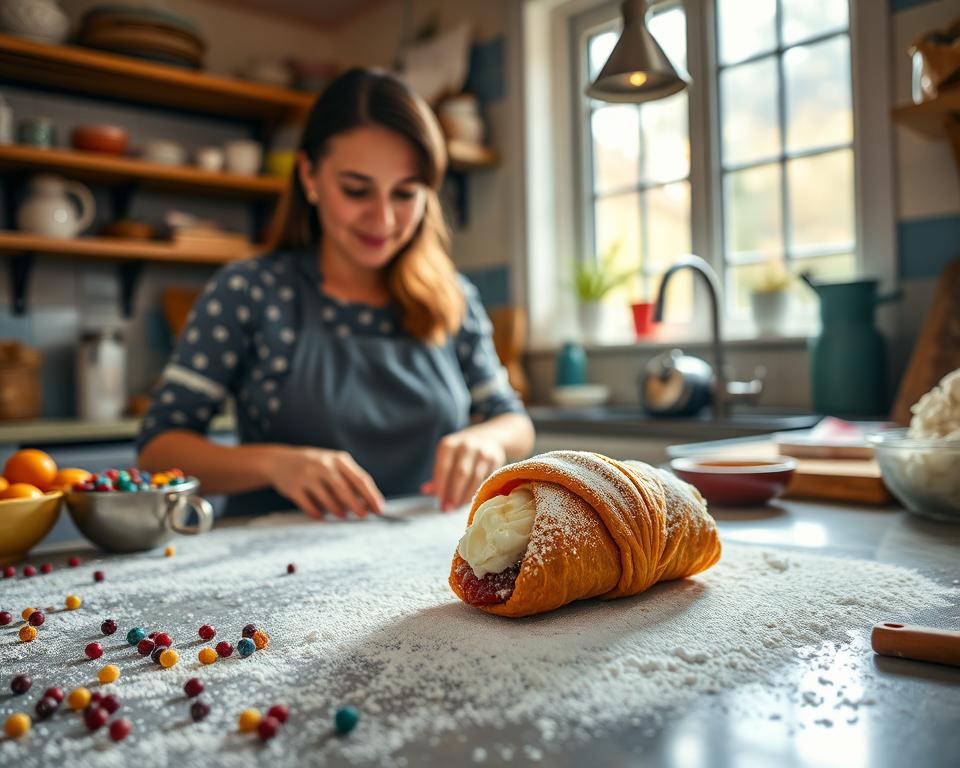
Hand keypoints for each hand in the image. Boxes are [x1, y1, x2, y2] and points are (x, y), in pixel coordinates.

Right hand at [266, 446, 384, 519]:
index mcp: (338, 459)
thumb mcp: (333, 464)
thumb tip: (368, 504)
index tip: (379, 509)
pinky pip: (309, 506)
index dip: (371, 496)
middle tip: (363, 515)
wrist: (279, 461)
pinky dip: (317, 513)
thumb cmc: (315, 466)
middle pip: (344, 489)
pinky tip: (321, 515)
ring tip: (341, 514)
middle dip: (356, 505)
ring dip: (337, 510)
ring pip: (327, 499)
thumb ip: (350, 480)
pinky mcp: (293, 488)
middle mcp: (323, 465)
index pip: (360, 479)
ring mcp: (307, 476)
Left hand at [422, 431, 505, 511]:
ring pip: (474, 478)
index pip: (443, 468)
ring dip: (465, 495)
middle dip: (453, 494)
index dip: (441, 487)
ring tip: (458, 507)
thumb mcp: (447, 457)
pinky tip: (471, 499)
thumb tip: (425, 491)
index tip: (439, 502)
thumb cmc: (460, 452)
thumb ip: (438, 474)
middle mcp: (465, 446)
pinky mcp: (495, 458)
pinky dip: (478, 491)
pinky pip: (485, 479)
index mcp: (448, 445)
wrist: (487, 437)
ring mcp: (481, 451)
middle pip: (460, 474)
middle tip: (448, 509)